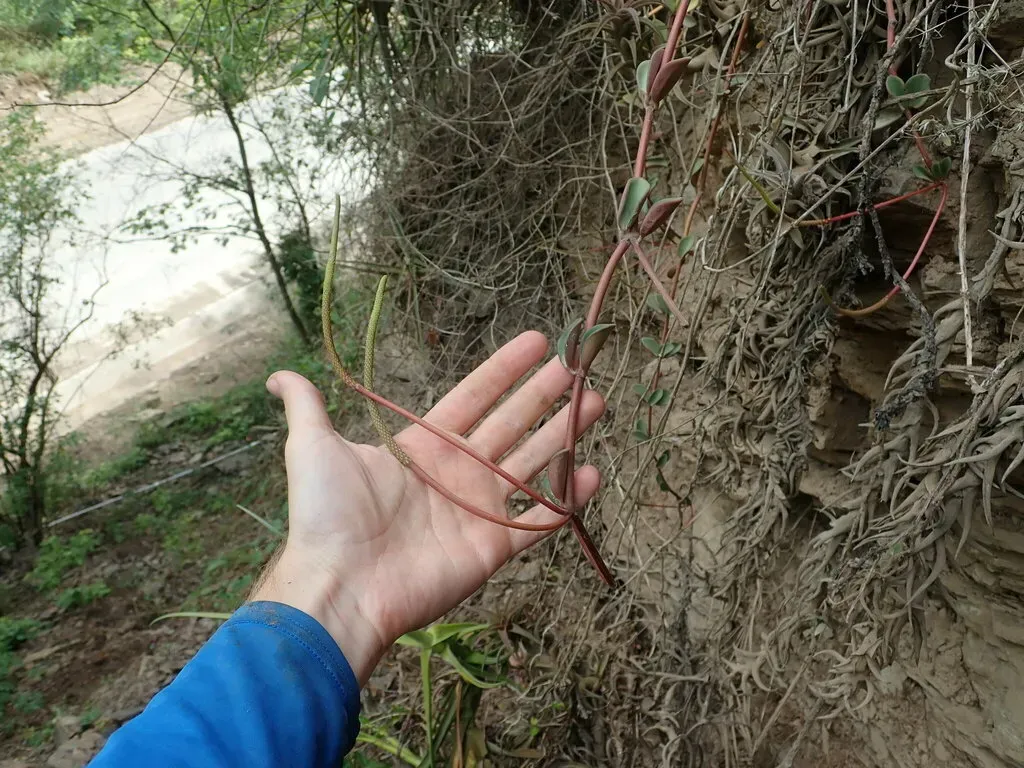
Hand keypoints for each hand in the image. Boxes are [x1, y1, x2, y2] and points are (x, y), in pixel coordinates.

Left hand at [251, 331, 605, 683]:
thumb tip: (276, 375)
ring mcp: (477, 510)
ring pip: (532, 463)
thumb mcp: (312, 447)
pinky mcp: (492, 547)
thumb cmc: (326, 515)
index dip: (505, 369)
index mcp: (423, 447)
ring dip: (564, 434)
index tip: (539, 341)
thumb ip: (306, 406)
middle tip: (579, 367)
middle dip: (545, 395)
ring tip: (597, 403)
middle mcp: (456, 473)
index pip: (475, 397)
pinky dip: (566, 499)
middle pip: (511, 424)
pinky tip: (591, 471)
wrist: (340, 583)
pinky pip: (538, 520)